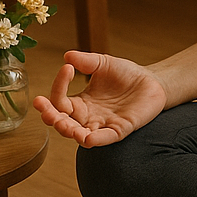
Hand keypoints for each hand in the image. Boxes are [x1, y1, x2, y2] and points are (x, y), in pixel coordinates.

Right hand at [33, 50, 167, 146]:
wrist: (151, 81)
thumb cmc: (125, 74)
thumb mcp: (103, 63)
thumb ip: (86, 61)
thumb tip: (67, 56)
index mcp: (80, 103)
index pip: (59, 101)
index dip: (58, 87)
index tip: (66, 69)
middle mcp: (87, 117)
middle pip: (62, 122)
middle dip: (51, 117)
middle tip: (45, 109)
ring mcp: (102, 125)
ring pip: (79, 135)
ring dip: (68, 130)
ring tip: (61, 123)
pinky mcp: (119, 130)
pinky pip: (104, 139)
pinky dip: (94, 140)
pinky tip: (86, 137)